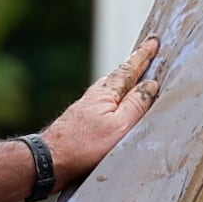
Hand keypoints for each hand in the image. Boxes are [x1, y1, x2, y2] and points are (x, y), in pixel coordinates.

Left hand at [43, 38, 165, 187]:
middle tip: (146, 53)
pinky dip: (114, 99)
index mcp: (107, 93)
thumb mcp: (119, 126)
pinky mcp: (81, 122)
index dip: (143, 56)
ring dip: (124, 82)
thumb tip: (150, 85)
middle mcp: (95, 96)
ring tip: (135, 77)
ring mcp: (86, 108)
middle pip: (119, 76)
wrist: (49, 160)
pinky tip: (113, 107)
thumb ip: (136, 105)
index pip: (130, 69)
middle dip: (134, 65)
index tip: (153, 42)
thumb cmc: (84, 145)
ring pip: (111, 90)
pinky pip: (104, 103)